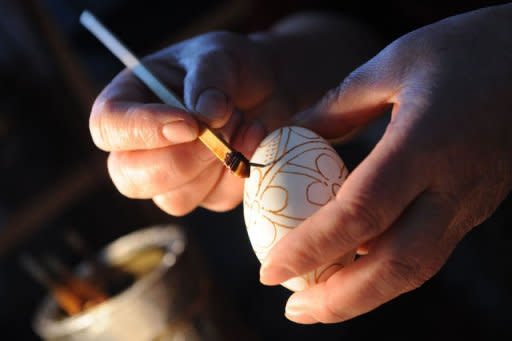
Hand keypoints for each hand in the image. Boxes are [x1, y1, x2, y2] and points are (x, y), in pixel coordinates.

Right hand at [90, 31, 288, 214]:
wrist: (266, 85)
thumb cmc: (230, 66)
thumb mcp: (219, 55)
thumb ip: (209, 80)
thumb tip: (206, 117)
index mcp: (129, 101)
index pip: (108, 127)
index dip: (142, 131)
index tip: (189, 124)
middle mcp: (142, 146)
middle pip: (130, 179)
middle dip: (181, 161)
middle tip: (220, 129)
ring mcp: (173, 176)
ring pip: (175, 200)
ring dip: (215, 163)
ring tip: (239, 120)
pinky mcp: (207, 192)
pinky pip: (218, 198)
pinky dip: (241, 169)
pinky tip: (252, 135)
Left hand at [259, 4, 511, 323]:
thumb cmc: (467, 50)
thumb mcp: (393, 64)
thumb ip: (337, 106)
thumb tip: (292, 135)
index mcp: (424, 145)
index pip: (359, 214)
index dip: (310, 249)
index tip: (270, 271)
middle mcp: (450, 187)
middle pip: (395, 265)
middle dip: (340, 300)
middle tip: (294, 311)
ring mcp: (469, 203)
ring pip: (416, 269)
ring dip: (364, 296)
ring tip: (317, 303)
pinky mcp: (474, 207)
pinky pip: (427, 251)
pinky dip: (385, 271)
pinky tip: (354, 269)